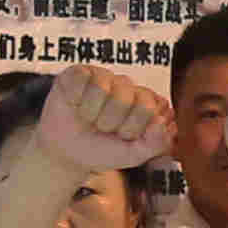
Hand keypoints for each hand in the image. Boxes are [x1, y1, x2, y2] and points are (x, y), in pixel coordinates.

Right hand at [39, 65, 169, 176]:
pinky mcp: (79, 72)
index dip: (132, 129)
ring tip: (89, 118)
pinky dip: (74, 99)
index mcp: (147, 102)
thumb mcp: (134, 155)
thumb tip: (160, 123)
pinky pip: (81, 79)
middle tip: (103, 128)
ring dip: (91, 113)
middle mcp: (128, 85)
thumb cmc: (102, 149)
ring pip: (102, 88)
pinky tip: (75, 104)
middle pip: (126, 98)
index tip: (123, 136)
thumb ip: (156, 143)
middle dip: (111, 123)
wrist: (67, 154)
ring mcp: (104, 77)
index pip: (149, 109)